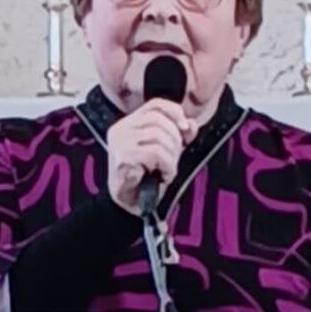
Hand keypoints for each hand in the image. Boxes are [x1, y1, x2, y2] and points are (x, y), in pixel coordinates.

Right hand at [106, 98, 196, 214]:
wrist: (130, 206)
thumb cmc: (146, 179)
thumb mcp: (166, 152)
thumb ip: (178, 135)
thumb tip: (190, 124)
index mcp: (128, 124)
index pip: (155, 105)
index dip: (175, 112)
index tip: (185, 128)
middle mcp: (121, 129)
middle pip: (159, 119)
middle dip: (174, 140)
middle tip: (172, 159)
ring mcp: (120, 143)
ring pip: (159, 136)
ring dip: (171, 157)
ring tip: (165, 170)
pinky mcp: (124, 157)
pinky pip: (156, 153)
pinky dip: (167, 167)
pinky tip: (162, 176)